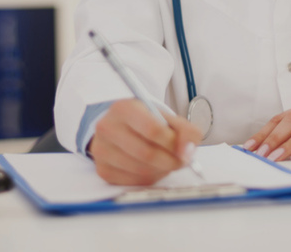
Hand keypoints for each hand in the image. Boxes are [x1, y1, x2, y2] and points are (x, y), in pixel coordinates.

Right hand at [88, 99, 202, 185]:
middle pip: (147, 153)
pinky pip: (133, 181)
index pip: (153, 130)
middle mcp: (108, 127)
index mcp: (124, 108)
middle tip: (180, 162)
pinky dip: (150, 178)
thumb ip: (186, 131)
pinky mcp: (102, 169)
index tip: (184, 149)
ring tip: (166, 163)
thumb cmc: (147, 123)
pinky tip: (153, 169)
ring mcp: (102, 150)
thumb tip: (188, 152)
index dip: (173, 144)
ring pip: (141, 170)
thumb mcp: (167, 119)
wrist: (120, 129)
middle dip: (170, 161)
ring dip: (161, 171)